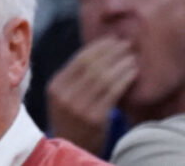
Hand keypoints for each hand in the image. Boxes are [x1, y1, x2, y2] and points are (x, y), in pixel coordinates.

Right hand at [47, 37, 137, 152]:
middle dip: (110, 52)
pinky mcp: (94, 118)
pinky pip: (111, 93)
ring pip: (102, 77)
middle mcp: (64, 95)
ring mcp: (78, 107)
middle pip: (90, 66)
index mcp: (54, 86)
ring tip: (132, 57)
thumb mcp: (62, 97)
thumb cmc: (71, 120)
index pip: (77, 59)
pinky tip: (132, 73)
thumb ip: (73, 79)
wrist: (71, 147)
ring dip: (120, 64)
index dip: (97, 47)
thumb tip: (95, 53)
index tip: (111, 40)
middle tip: (125, 44)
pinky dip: (124, 80)